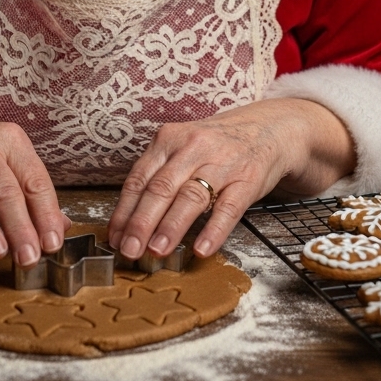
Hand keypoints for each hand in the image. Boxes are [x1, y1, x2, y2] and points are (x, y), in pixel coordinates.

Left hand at [106, 98, 355, 262]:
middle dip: (142, 222)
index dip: (125, 210)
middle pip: (161, 187)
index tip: (115, 237)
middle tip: (130, 250)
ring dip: (171, 226)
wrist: (265, 130)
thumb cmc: (215, 146)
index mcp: (170, 138)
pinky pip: (228, 208)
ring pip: (191, 196)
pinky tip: (201, 249)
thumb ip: (159, 176)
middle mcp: (193, 147)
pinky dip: (214, 230)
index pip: (140, 177)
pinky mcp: (247, 179)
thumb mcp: (182, 148)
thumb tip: (128, 220)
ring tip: (157, 251)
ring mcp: (222, 162)